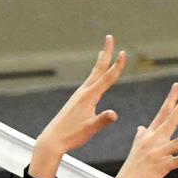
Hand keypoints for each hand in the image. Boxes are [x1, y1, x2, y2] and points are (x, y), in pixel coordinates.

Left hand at [29, 35, 126, 177]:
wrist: (53, 140)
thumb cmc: (72, 136)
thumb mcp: (90, 129)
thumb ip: (102, 121)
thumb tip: (114, 114)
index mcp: (89, 97)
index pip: (107, 78)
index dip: (117, 66)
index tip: (124, 53)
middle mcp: (83, 92)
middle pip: (98, 69)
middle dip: (106, 53)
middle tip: (110, 37)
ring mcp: (79, 95)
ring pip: (93, 75)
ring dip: (100, 62)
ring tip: (103, 52)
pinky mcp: (77, 101)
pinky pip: (89, 83)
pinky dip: (95, 75)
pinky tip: (95, 77)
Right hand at [100, 83, 177, 177]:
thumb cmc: (131, 170)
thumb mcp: (136, 148)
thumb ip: (141, 136)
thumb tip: (142, 127)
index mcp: (148, 135)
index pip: (162, 113)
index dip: (171, 99)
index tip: (177, 87)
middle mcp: (153, 141)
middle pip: (170, 120)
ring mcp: (158, 154)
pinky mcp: (162, 167)